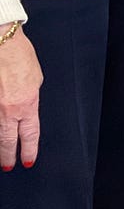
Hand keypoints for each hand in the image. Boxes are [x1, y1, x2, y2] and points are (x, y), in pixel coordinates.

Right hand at [0, 25, 41, 168]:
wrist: (1, 42)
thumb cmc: (20, 56)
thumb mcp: (36, 80)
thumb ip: (30, 98)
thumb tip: (26, 109)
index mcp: (27, 104)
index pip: (29, 134)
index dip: (28, 150)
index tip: (27, 160)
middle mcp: (7, 109)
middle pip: (7, 140)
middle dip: (7, 156)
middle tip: (8, 166)